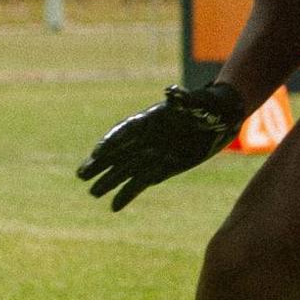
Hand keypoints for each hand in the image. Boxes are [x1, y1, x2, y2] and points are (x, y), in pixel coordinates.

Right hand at [77, 81, 245, 210]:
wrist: (218, 119)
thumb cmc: (207, 107)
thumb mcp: (198, 103)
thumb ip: (183, 100)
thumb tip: (172, 92)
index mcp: (149, 119)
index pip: (125, 131)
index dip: (111, 142)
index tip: (97, 153)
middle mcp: (144, 138)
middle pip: (118, 152)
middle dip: (100, 164)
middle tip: (81, 175)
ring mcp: (150, 154)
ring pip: (124, 170)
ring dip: (108, 181)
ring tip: (92, 192)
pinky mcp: (160, 169)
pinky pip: (139, 183)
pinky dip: (127, 195)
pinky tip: (114, 207)